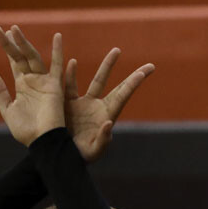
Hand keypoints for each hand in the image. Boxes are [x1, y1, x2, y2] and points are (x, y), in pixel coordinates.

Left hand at [0, 26, 65, 145]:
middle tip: (3, 28)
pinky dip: (58, 52)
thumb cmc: (27, 131)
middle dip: (12, 43)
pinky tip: (57, 37)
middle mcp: (34, 82)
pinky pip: (57, 67)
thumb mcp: (8, 112)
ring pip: (34, 58)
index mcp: (23, 87)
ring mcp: (44, 83)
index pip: (14, 62)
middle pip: (21, 57)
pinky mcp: (55, 86)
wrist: (43, 142)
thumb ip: (0, 93)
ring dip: (24, 43)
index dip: (7, 48)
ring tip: (14, 29)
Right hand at [63, 48, 154, 162]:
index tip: (145, 71)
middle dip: (128, 74)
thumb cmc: (81, 157)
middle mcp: (98, 107)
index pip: (123, 95)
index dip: (133, 83)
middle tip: (146, 63)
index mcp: (108, 115)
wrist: (61, 156)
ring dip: (106, 66)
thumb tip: (109, 123)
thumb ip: (103, 139)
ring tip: (116, 51)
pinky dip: (70, 74)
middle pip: (115, 85)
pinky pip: (69, 86)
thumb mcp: (94, 151)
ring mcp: (84, 104)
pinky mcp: (68, 104)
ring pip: (96, 80)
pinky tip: (71, 61)